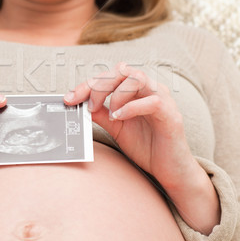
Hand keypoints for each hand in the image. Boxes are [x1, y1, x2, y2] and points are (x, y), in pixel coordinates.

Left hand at [65, 63, 220, 232]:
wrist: (170, 170)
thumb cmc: (147, 146)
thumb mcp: (116, 127)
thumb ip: (101, 114)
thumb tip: (79, 104)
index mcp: (138, 90)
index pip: (111, 75)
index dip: (88, 84)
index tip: (70, 98)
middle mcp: (151, 89)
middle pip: (122, 70)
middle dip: (99, 85)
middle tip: (88, 105)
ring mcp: (163, 99)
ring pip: (137, 79)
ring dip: (116, 95)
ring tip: (110, 115)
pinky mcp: (171, 115)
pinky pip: (152, 101)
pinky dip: (131, 107)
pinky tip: (119, 118)